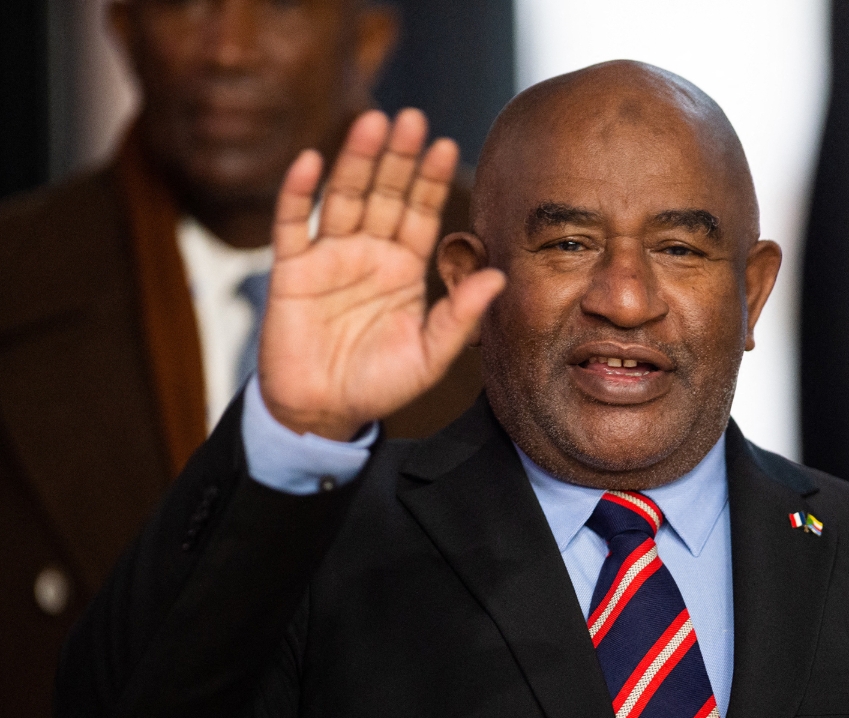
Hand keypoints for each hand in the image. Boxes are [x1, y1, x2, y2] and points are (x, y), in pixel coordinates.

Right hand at [258, 109, 505, 440]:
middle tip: (412, 118)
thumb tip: (498, 277)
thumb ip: (461, 316)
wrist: (324, 411)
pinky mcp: (292, 270)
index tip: (448, 145)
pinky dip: (297, 193)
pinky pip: (293, 224)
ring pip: (344, 197)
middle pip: (385, 193)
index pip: (421, 212)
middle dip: (398, 157)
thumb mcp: (431, 355)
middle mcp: (369, 253)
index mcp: (404, 267)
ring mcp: (330, 257)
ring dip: (355, 160)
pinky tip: (308, 161)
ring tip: (371, 122)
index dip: (432, 181)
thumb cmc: (380, 384)